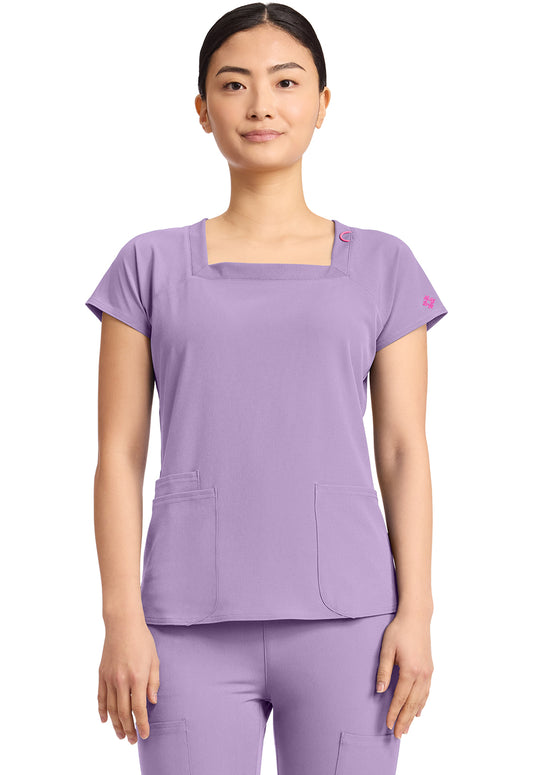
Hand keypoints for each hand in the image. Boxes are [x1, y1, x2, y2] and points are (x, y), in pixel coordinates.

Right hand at [97, 616, 159, 743]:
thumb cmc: (142, 640)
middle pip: (124, 713)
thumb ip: (154, 682)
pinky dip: (102, 710)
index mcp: (137, 677)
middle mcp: (121, 680)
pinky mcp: (101, 674)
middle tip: (132, 740)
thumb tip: (152, 702)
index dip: (142, 724)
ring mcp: (109, 678)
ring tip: (121, 735)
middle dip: (129, 729)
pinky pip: (100, 697)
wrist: (123, 624)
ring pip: (111, 708)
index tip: (144, 735)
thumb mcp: (155, 660)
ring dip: (116, 724)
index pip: (139, 708)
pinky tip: (105, 720)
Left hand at [375, 609, 433, 738]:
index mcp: (410, 670)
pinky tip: (418, 711)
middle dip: (404, 720)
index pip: (400, 698)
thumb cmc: (399, 631)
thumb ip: (383, 670)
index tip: (388, 725)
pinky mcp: (430, 669)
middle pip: (412, 703)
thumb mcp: (386, 648)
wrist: (416, 617)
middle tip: (398, 735)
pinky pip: (427, 691)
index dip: (394, 713)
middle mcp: (422, 674)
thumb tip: (379, 690)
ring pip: (421, 700)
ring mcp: (428, 672)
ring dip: (413, 715)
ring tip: (407, 728)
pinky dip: (422, 703)